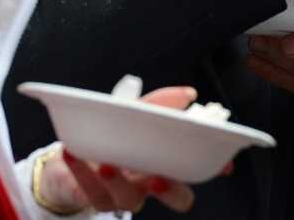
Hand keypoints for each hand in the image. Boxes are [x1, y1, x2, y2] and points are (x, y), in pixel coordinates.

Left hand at [35, 88, 200, 213]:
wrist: (70, 152)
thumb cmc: (110, 133)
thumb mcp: (133, 111)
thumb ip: (159, 104)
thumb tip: (189, 94)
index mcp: (162, 162)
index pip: (194, 170)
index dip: (212, 168)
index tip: (223, 163)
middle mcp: (148, 182)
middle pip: (176, 197)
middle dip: (172, 191)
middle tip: (159, 176)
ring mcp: (123, 193)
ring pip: (130, 199)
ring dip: (119, 181)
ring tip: (107, 163)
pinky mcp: (95, 197)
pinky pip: (92, 192)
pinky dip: (82, 172)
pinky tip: (72, 153)